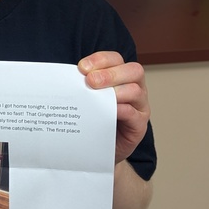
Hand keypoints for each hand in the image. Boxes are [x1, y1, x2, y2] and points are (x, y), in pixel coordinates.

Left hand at [78, 51, 149, 165]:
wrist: (99, 150)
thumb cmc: (95, 120)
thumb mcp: (89, 100)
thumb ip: (84, 88)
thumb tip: (67, 79)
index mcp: (121, 76)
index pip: (115, 59)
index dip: (100, 60)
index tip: (82, 68)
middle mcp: (135, 87)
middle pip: (133, 70)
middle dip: (110, 74)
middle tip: (90, 81)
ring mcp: (140, 106)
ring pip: (136, 90)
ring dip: (115, 91)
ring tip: (97, 97)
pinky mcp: (139, 125)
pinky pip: (134, 114)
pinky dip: (121, 110)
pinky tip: (108, 111)